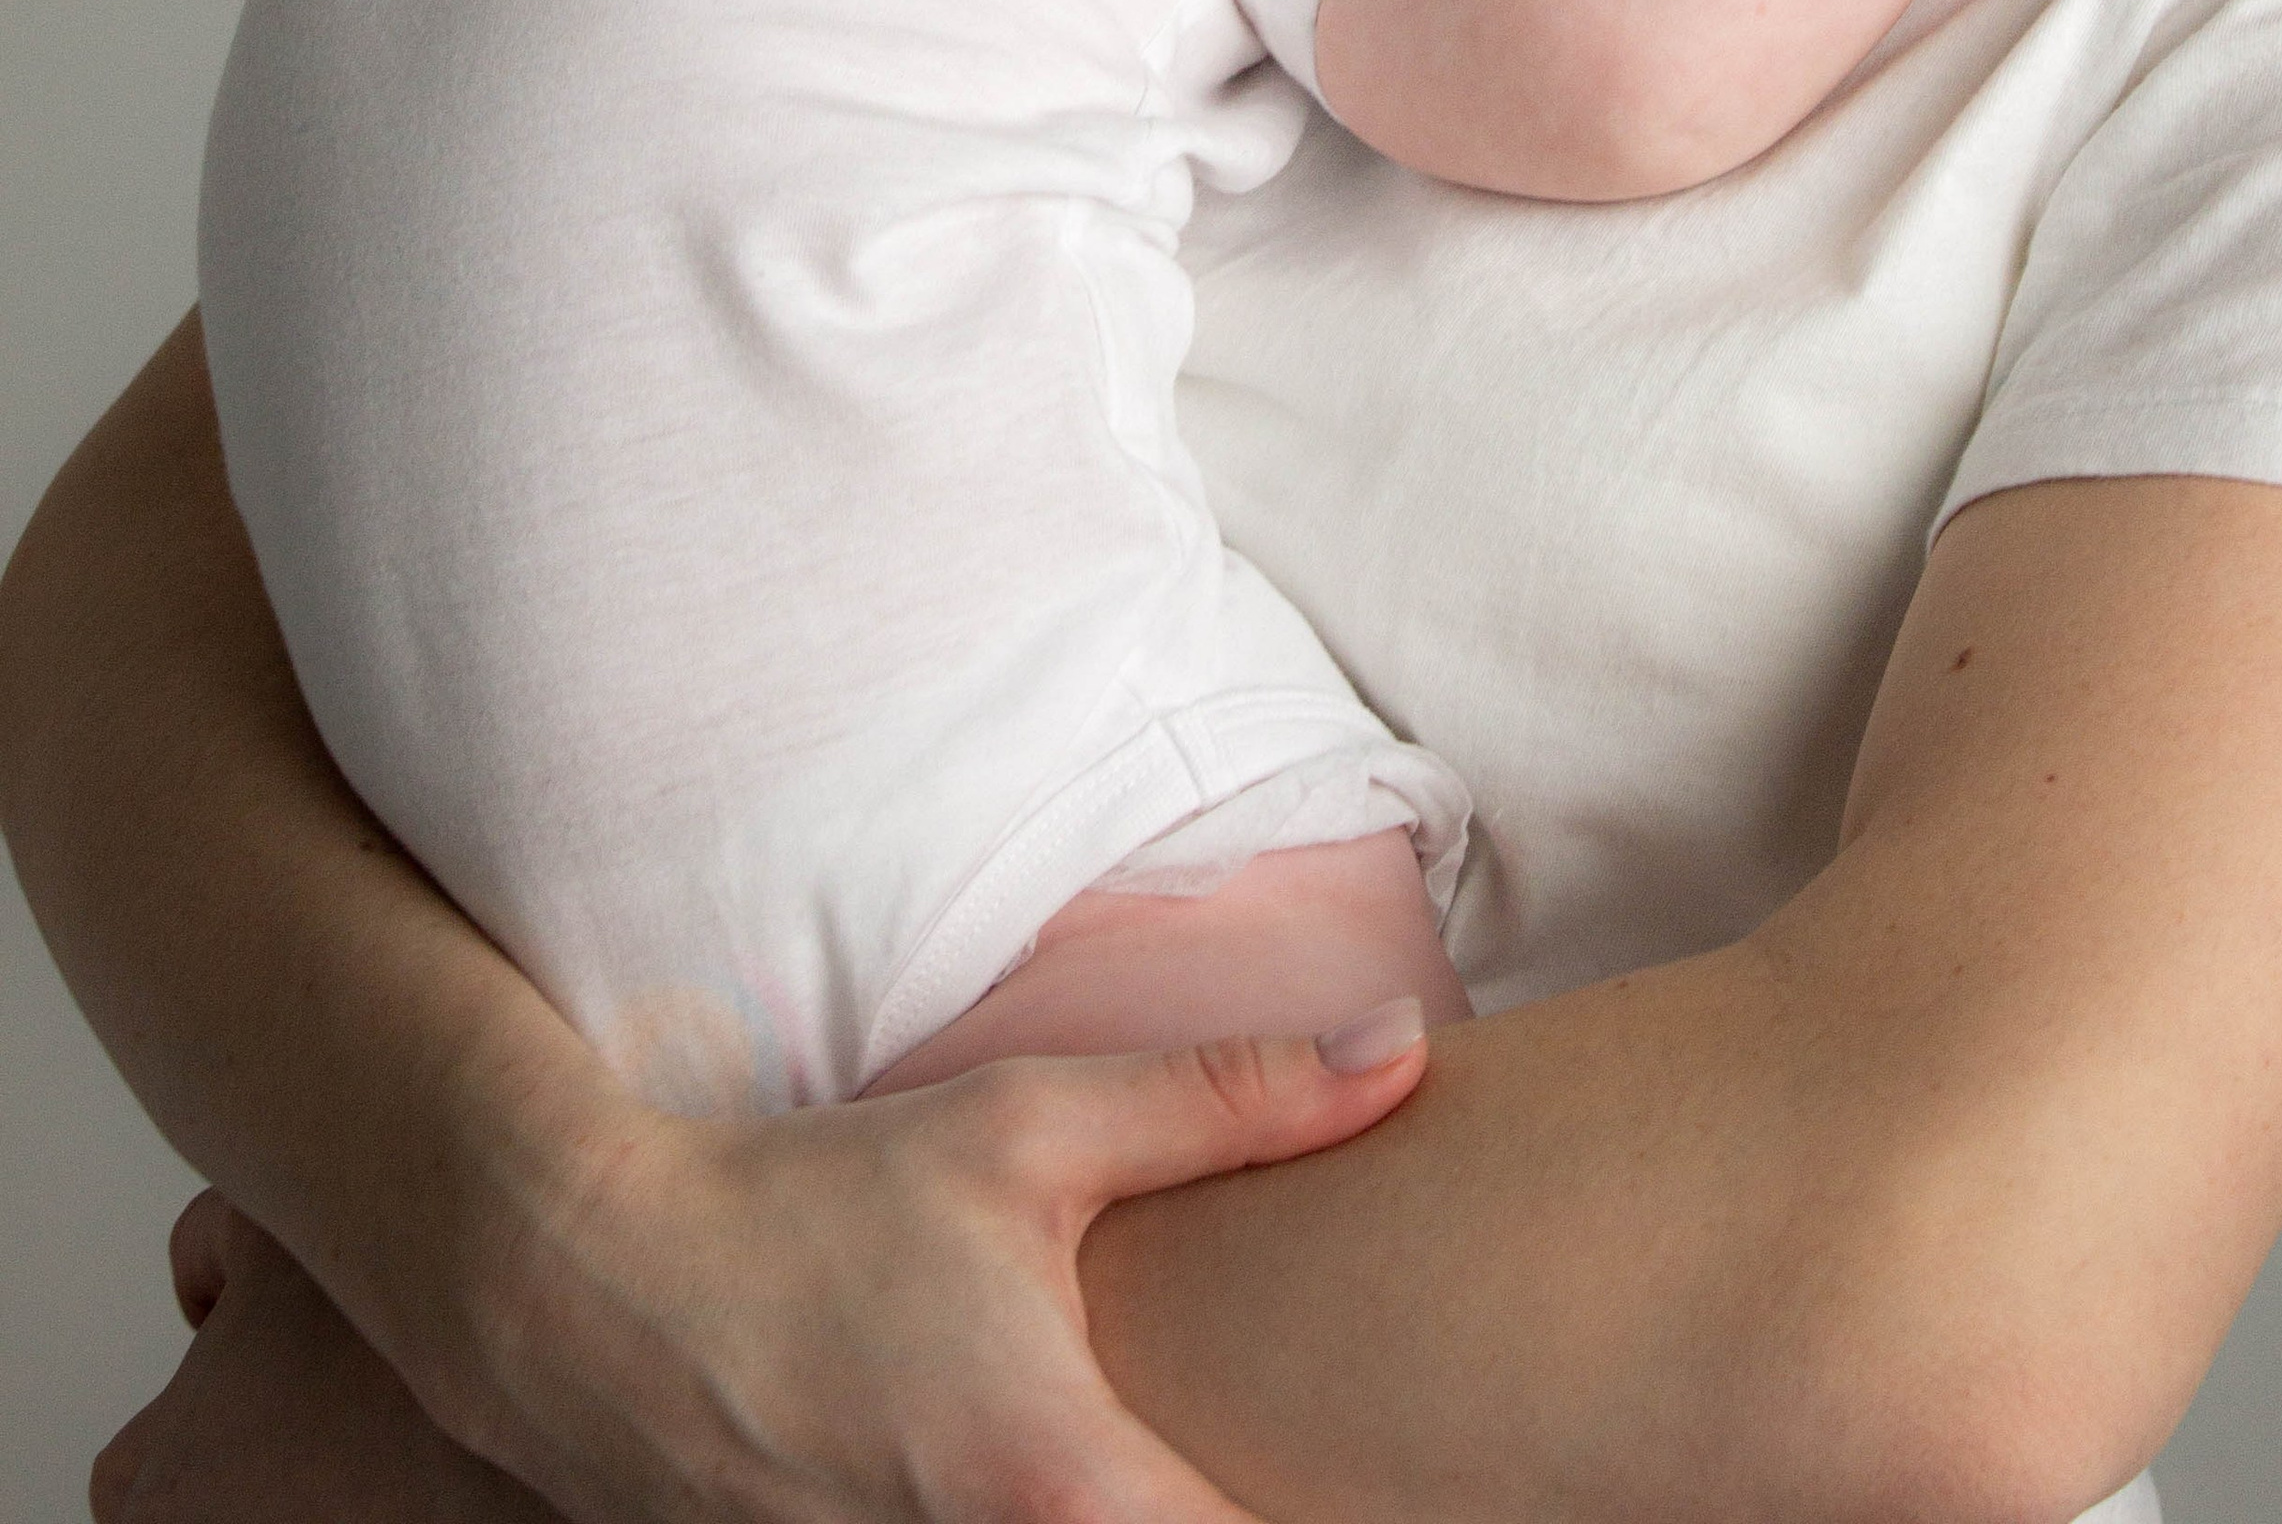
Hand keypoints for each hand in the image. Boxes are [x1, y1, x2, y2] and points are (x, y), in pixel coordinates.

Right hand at [97, 1019, 1429, 1523]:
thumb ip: (1228, 1099)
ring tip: (1197, 1469)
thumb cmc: (820, 1203)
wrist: (593, 1293)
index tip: (1444, 1493)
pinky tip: (1083, 1492)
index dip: (1355, 1521)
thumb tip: (1403, 1049)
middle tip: (1292, 1466)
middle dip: (1249, 1522)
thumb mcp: (1026, 1130)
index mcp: (1062, 1494)